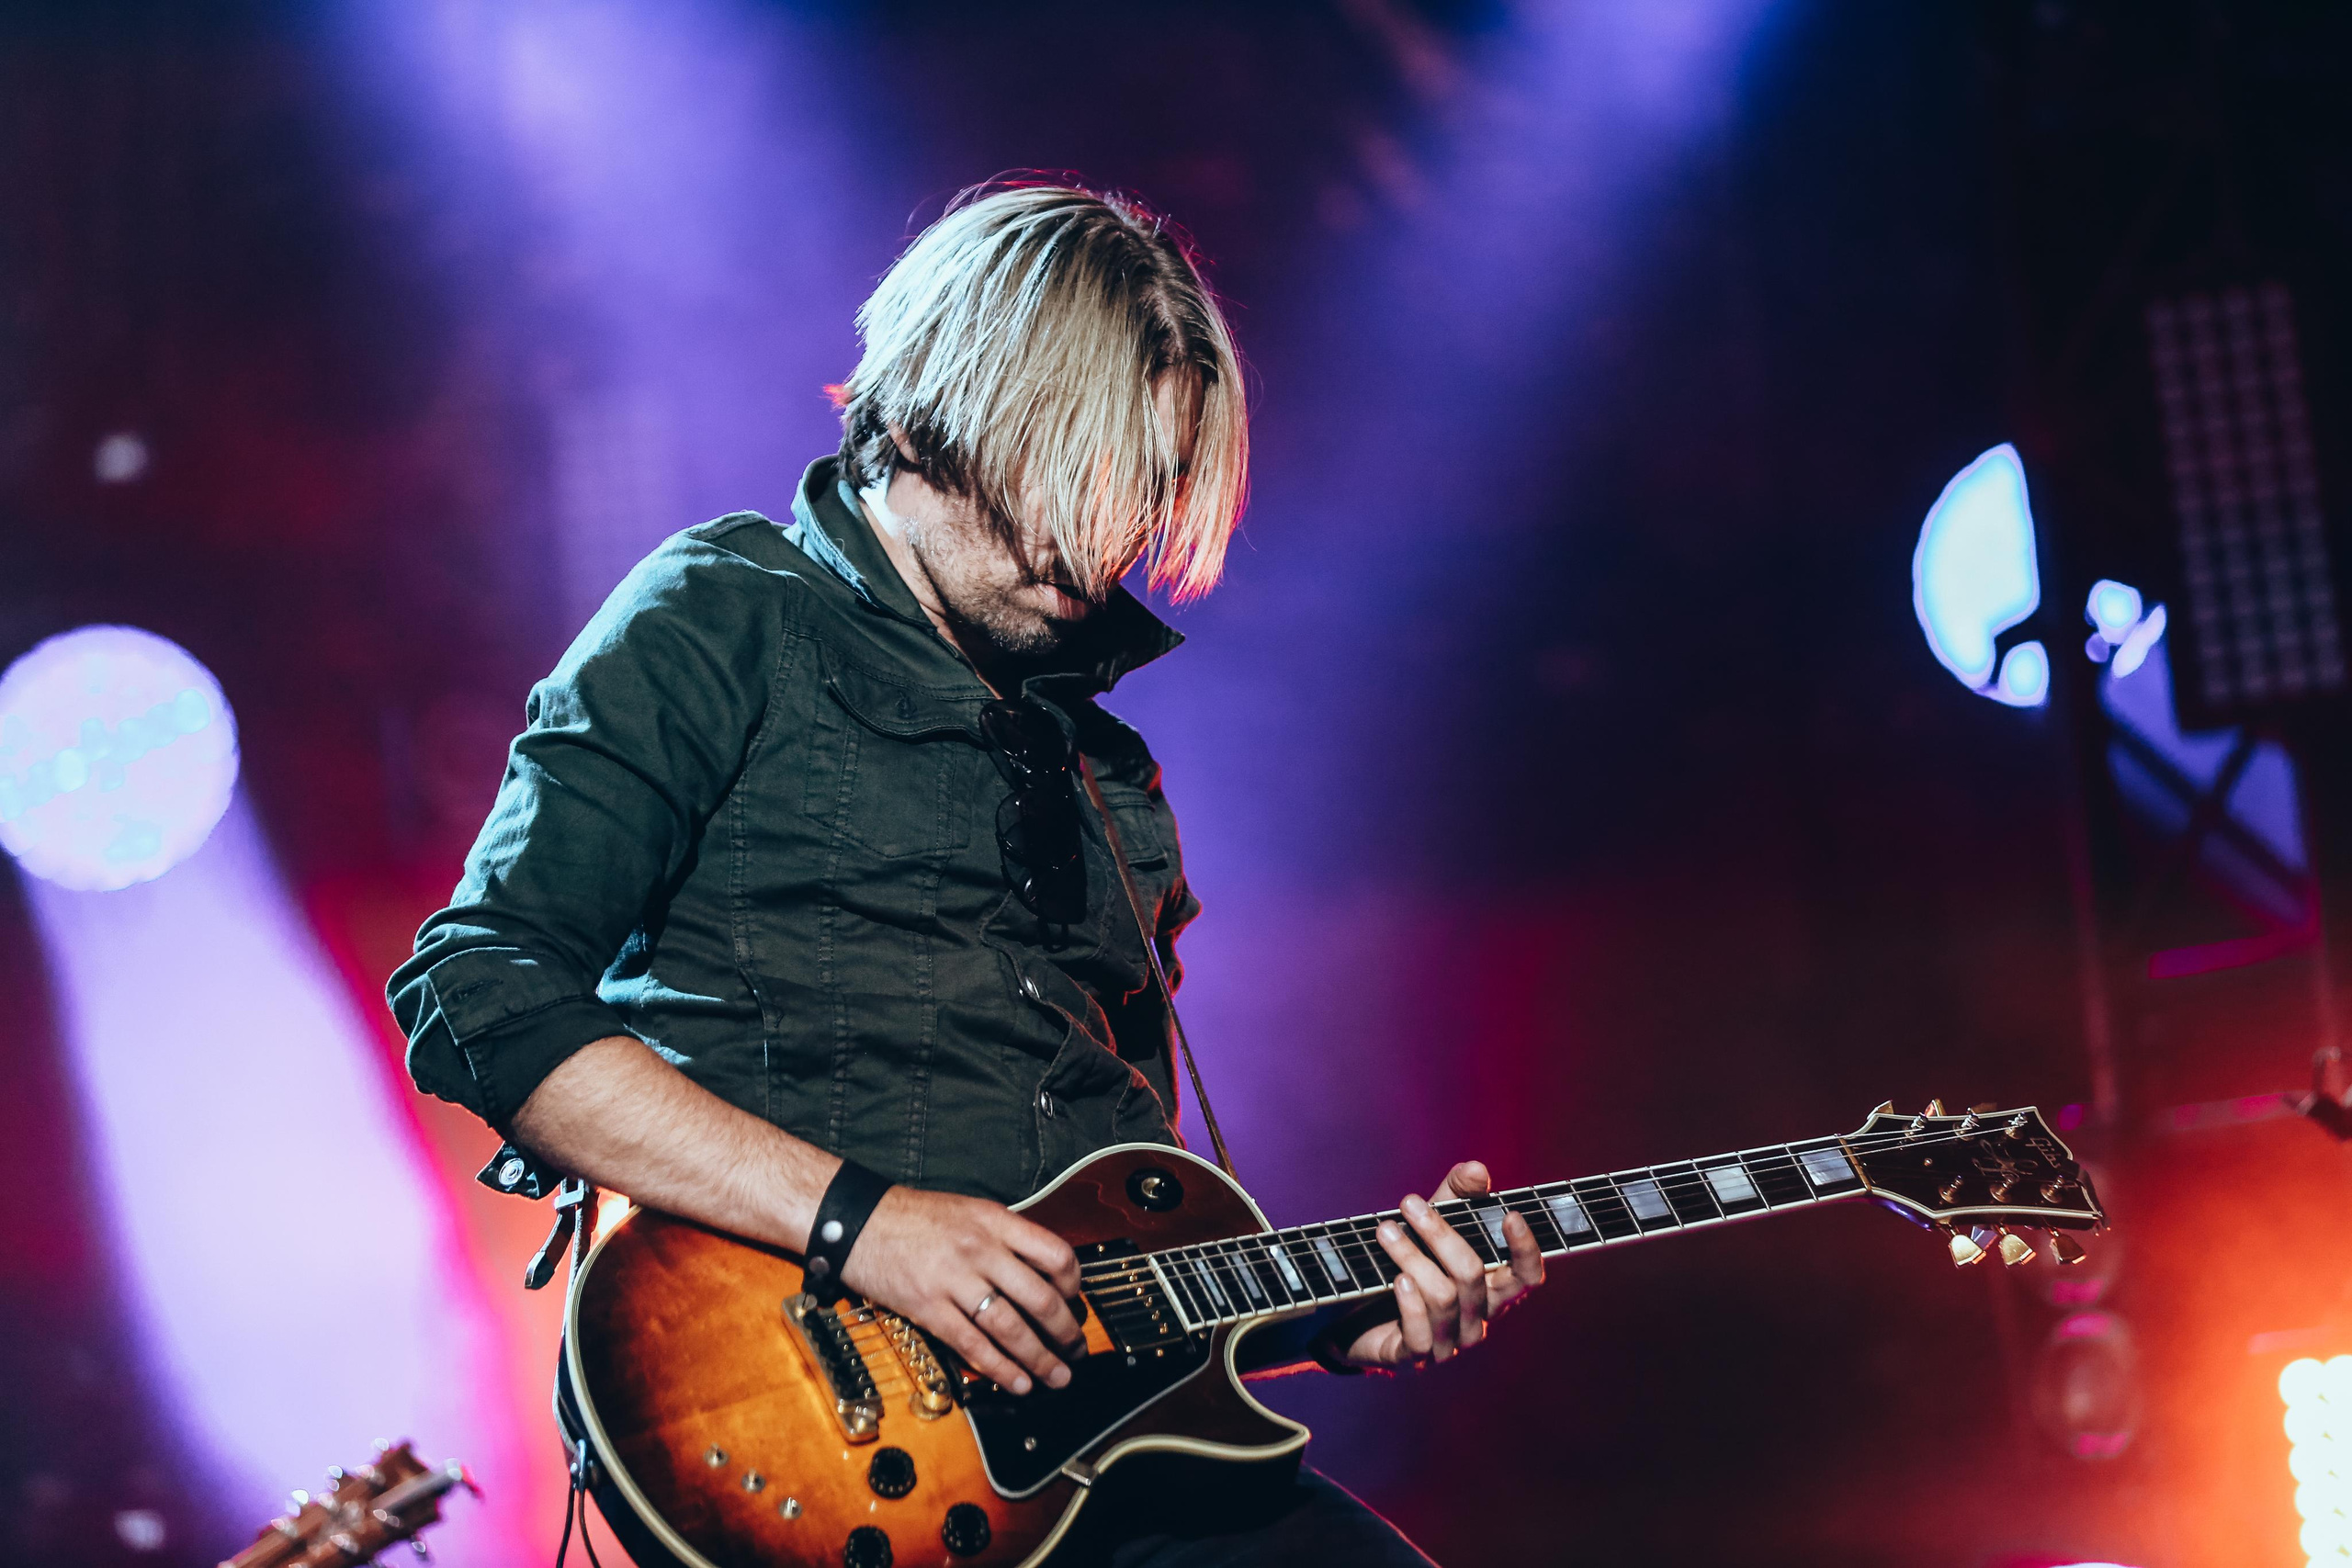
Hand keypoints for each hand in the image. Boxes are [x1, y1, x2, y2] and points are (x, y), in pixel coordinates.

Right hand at [837, 1185, 1083, 1395]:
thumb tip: (1042, 1273)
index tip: (1075, 1301)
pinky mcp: (929, 1308)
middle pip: (1039, 1298)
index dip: (1073, 1285)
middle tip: (1076, 1349)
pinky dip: (1001, 1369)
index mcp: (995, 1222)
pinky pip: (973, 1345)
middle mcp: (980, 1250)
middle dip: (1065, 1332)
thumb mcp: (969, 1212)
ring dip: (1040, 1359)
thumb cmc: (914, 1217)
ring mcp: (954, 1281)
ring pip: (1011, 1328)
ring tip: (1056, 1376)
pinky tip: (1018, 1382)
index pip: (1055, 1254)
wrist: (858, 1221)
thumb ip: (1005, 1238)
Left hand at [1336, 1160, 1544, 1370]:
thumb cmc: (1414, 1261)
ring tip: (1384, 1231)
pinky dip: (1410, 1303)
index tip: (1510, 1215)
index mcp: (1492, 1287)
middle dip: (1440, 1235)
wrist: (1360, 1314)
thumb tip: (1477, 1168)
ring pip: (1443, 1297)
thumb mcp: (1435, 1220)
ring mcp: (1450, 1341)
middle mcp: (1478, 1317)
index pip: (1526, 1276)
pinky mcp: (1417, 1357)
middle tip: (1408, 1203)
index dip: (1525, 1249)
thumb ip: (1457, 1194)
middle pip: (1473, 1274)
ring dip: (1411, 1257)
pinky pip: (1421, 1333)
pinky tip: (1396, 1279)